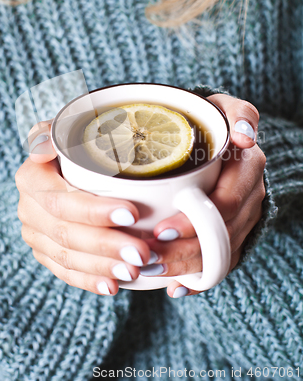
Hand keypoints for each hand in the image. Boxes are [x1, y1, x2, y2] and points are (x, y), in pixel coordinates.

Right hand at [15, 121, 152, 295]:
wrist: (74, 163)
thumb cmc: (76, 142)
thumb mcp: (66, 126)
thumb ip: (53, 132)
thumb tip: (43, 147)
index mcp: (32, 178)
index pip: (61, 200)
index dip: (94, 210)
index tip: (133, 212)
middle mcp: (29, 208)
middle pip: (67, 233)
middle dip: (106, 245)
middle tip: (142, 251)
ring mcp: (36, 234)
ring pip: (67, 257)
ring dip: (102, 266)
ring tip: (135, 268)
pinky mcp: (46, 252)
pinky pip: (66, 272)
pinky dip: (90, 280)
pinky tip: (114, 285)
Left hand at [144, 94, 265, 298]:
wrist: (229, 142)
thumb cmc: (217, 123)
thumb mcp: (228, 108)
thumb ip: (239, 115)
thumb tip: (244, 137)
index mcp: (248, 168)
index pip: (224, 203)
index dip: (194, 221)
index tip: (160, 231)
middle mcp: (250, 198)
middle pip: (220, 235)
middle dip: (184, 252)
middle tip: (147, 258)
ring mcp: (244, 219)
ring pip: (220, 254)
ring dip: (186, 268)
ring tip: (151, 272)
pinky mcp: (236, 233)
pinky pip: (223, 262)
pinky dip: (200, 278)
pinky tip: (177, 288)